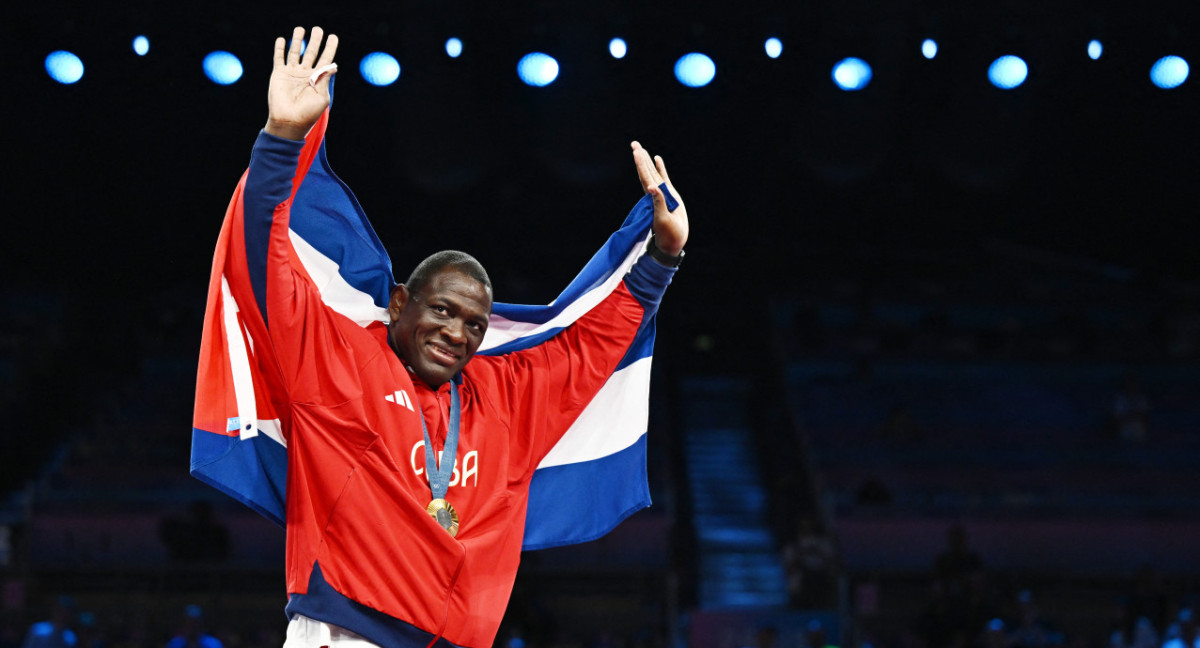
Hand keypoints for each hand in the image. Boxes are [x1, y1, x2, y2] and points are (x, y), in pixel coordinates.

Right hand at [264, 26, 338, 140]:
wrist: (289, 121)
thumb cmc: (308, 113)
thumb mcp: (322, 97)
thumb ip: (325, 79)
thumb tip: (333, 65)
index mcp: (318, 78)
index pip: (326, 59)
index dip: (330, 48)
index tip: (333, 37)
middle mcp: (305, 73)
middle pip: (311, 52)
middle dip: (315, 40)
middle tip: (318, 29)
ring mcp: (292, 73)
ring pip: (295, 52)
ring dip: (297, 40)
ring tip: (300, 29)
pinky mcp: (279, 74)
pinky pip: (279, 58)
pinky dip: (280, 48)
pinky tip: (282, 39)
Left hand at [631, 141, 687, 255]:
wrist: (674, 240)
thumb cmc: (669, 232)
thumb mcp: (663, 218)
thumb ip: (659, 203)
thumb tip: (652, 188)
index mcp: (652, 197)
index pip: (645, 177)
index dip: (641, 164)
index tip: (637, 152)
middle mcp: (654, 193)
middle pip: (646, 172)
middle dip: (640, 158)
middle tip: (634, 144)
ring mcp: (662, 192)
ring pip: (653, 172)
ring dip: (647, 161)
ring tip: (642, 149)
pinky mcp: (670, 194)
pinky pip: (663, 177)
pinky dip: (660, 168)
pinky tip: (657, 159)